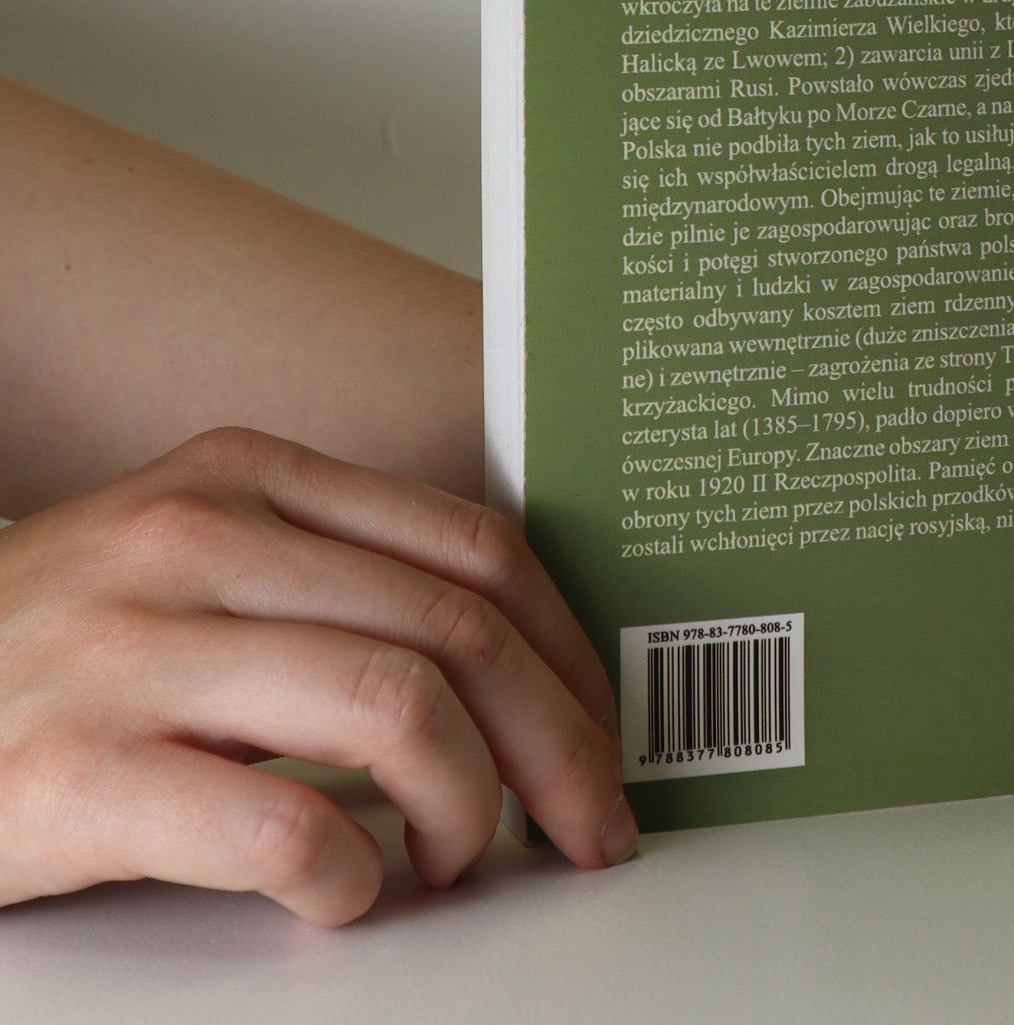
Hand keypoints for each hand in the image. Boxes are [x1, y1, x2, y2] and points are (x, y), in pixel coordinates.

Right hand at [0, 427, 633, 924]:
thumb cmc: (54, 647)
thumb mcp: (197, 561)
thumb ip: (335, 578)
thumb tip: (510, 668)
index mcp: (251, 477)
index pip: (474, 549)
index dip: (569, 650)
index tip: (602, 728)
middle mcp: (202, 541)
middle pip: (460, 631)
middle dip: (557, 744)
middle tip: (585, 825)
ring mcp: (134, 651)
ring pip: (399, 709)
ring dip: (467, 806)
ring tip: (452, 857)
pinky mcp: (74, 772)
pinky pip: (283, 828)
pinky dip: (350, 877)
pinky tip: (346, 892)